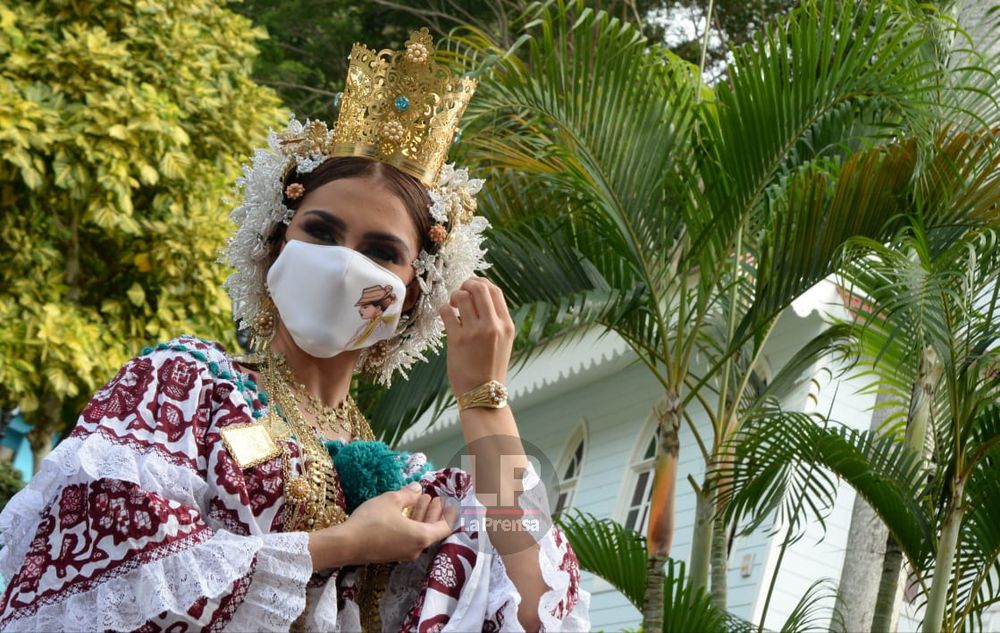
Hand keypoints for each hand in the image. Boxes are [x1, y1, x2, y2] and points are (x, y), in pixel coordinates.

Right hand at [343, 483, 455, 563]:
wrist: (345, 544)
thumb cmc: (371, 521)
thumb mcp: (391, 500)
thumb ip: (408, 494)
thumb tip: (417, 488)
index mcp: (421, 537)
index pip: (444, 527)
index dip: (449, 515)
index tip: (451, 504)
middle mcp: (416, 549)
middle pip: (431, 530)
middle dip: (433, 512)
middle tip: (433, 498)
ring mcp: (403, 554)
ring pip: (419, 534)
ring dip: (420, 517)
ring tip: (419, 500)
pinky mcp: (391, 555)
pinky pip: (408, 539)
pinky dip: (410, 525)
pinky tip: (403, 513)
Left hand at [439, 277, 514, 394]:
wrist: (482, 394)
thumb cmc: (490, 368)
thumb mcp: (503, 342)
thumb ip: (495, 321)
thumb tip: (479, 296)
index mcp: (507, 325)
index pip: (495, 291)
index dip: (481, 283)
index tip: (472, 285)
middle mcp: (493, 326)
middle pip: (479, 288)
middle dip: (466, 284)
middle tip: (459, 293)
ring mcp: (475, 332)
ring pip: (461, 296)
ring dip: (454, 297)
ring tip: (453, 307)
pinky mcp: (457, 340)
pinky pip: (447, 312)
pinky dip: (444, 309)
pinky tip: (447, 317)